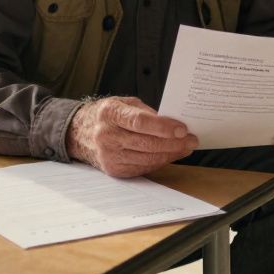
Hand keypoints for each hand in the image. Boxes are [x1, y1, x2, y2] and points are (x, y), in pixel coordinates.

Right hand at [66, 96, 197, 177]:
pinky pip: (143, 168)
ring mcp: (109, 155)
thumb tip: (173, 125)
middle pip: (146, 143)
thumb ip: (147, 112)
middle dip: (174, 143)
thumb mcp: (125, 104)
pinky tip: (171, 155)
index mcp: (109, 113)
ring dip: (171, 154)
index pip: (140, 122)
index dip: (164, 127)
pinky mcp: (114, 170)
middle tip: (191, 139)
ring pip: (147, 158)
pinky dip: (160, 162)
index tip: (182, 129)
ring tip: (186, 147)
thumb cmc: (110, 115)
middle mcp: (106, 136)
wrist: (82, 133)